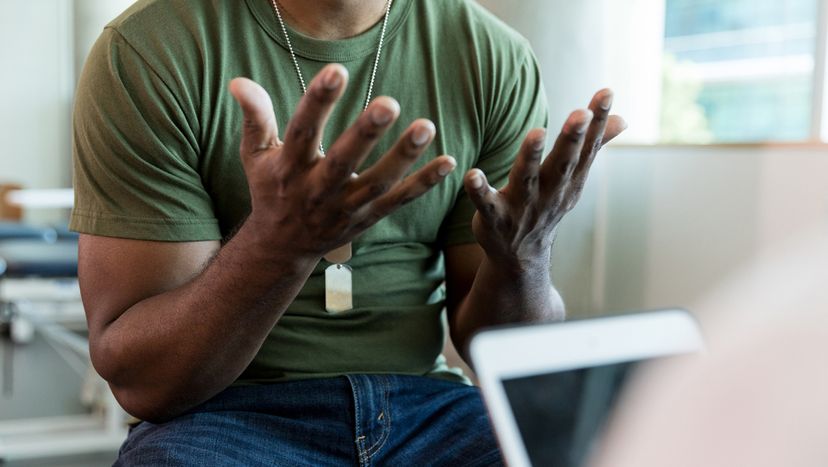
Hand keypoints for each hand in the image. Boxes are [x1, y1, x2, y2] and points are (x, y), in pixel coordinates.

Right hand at [229, 64, 456, 259]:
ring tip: (425, 126)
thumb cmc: (270, 189)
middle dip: (365, 134)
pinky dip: (424, 184)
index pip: (302, 132)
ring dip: (403, 157)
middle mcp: (317, 190)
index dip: (318, 102)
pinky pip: (399, 201)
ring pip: (377, 183)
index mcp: (289, 169)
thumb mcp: (254, 156)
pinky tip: (448, 162)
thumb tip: (239, 81)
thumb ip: (254, 118)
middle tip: (389, 103)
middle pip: (343, 161)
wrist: (282, 247)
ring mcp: (345, 207)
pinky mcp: (368, 217)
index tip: (336, 71)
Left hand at [464, 89, 625, 268]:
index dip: (597, 121)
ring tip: (536, 133)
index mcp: (569, 180)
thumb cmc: (547, 205)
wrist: (521, 256)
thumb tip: (623, 119)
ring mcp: (522, 207)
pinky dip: (479, 190)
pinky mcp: (494, 218)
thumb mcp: (573, 178)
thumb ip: (594, 146)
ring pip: (526, 180)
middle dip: (572, 139)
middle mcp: (550, 192)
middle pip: (563, 164)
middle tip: (580, 113)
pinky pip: (485, 203)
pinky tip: (471, 174)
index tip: (606, 93)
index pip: (586, 148)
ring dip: (531, 157)